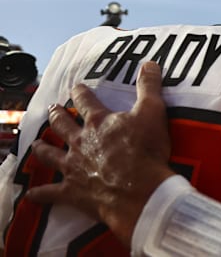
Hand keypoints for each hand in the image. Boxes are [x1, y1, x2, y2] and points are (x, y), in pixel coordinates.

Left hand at [26, 61, 174, 245]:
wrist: (138, 189)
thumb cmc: (146, 150)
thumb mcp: (153, 112)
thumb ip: (149, 87)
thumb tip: (149, 63)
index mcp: (98, 122)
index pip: (86, 101)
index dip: (81, 92)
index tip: (76, 86)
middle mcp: (80, 141)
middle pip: (62, 125)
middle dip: (57, 116)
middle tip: (53, 109)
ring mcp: (73, 166)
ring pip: (51, 155)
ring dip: (43, 149)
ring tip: (36, 145)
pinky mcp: (72, 191)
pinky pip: (50, 192)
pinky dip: (40, 193)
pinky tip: (30, 193)